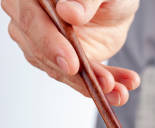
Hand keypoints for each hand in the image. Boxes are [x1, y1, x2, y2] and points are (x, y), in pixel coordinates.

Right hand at [2, 0, 139, 105]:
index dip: (51, 44)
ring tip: (120, 90)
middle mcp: (30, 20)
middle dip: (77, 74)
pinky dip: (102, 86)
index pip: (31, 21)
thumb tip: (69, 13)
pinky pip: (79, 79)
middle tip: (105, 83)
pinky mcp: (62, 61)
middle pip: (43, 53)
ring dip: (94, 84)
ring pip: (62, 71)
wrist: (115, 6)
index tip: (71, 63)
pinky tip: (121, 89)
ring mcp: (44, 44)